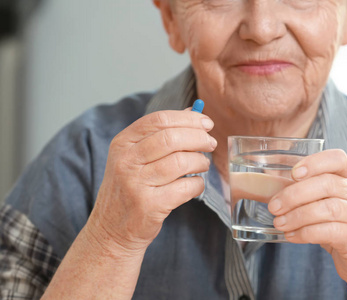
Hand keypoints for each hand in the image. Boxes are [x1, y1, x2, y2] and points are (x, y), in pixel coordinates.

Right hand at [86, 109, 216, 254]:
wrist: (111, 230)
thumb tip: (193, 112)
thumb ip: (161, 134)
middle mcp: (126, 161)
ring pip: (181, 162)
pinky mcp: (150, 205)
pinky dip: (198, 184)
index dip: (188, 119)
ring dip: (200, 162)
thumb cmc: (129, 189)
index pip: (159, 120)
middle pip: (172, 138)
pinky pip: (186, 187)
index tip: (206, 123)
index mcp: (122, 143)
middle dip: (199, 138)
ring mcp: (136, 184)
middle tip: (211, 143)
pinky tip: (195, 185)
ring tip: (202, 165)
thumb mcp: (134, 157)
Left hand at [268, 150, 346, 291]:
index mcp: (344, 179)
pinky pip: (330, 232)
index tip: (293, 173)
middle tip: (274, 206)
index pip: (337, 159)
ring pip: (328, 209)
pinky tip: (291, 236)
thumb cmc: (337, 224)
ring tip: (279, 223)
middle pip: (327, 184)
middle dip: (295, 194)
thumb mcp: (322, 203)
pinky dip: (306, 233)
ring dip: (298, 215)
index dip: (315, 163)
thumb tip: (261, 187)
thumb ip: (298, 193)